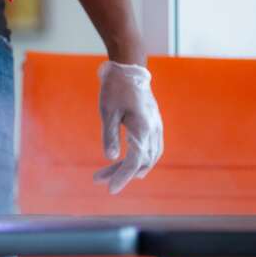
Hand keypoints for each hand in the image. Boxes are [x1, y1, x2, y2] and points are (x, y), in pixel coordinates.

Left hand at [93, 60, 163, 193]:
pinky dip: (142, 158)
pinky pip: (153, 147)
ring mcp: (156, 126)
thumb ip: (110, 135)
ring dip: (133, 168)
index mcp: (142, 127)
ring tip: (112, 175)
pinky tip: (128, 161)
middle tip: (99, 178)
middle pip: (142, 162)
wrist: (128, 67)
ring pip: (150, 156)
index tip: (110, 189)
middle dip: (122, 173)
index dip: (122, 177)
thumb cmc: (115, 88)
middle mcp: (154, 129)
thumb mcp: (107, 111)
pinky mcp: (154, 122)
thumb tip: (109, 158)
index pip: (134, 161)